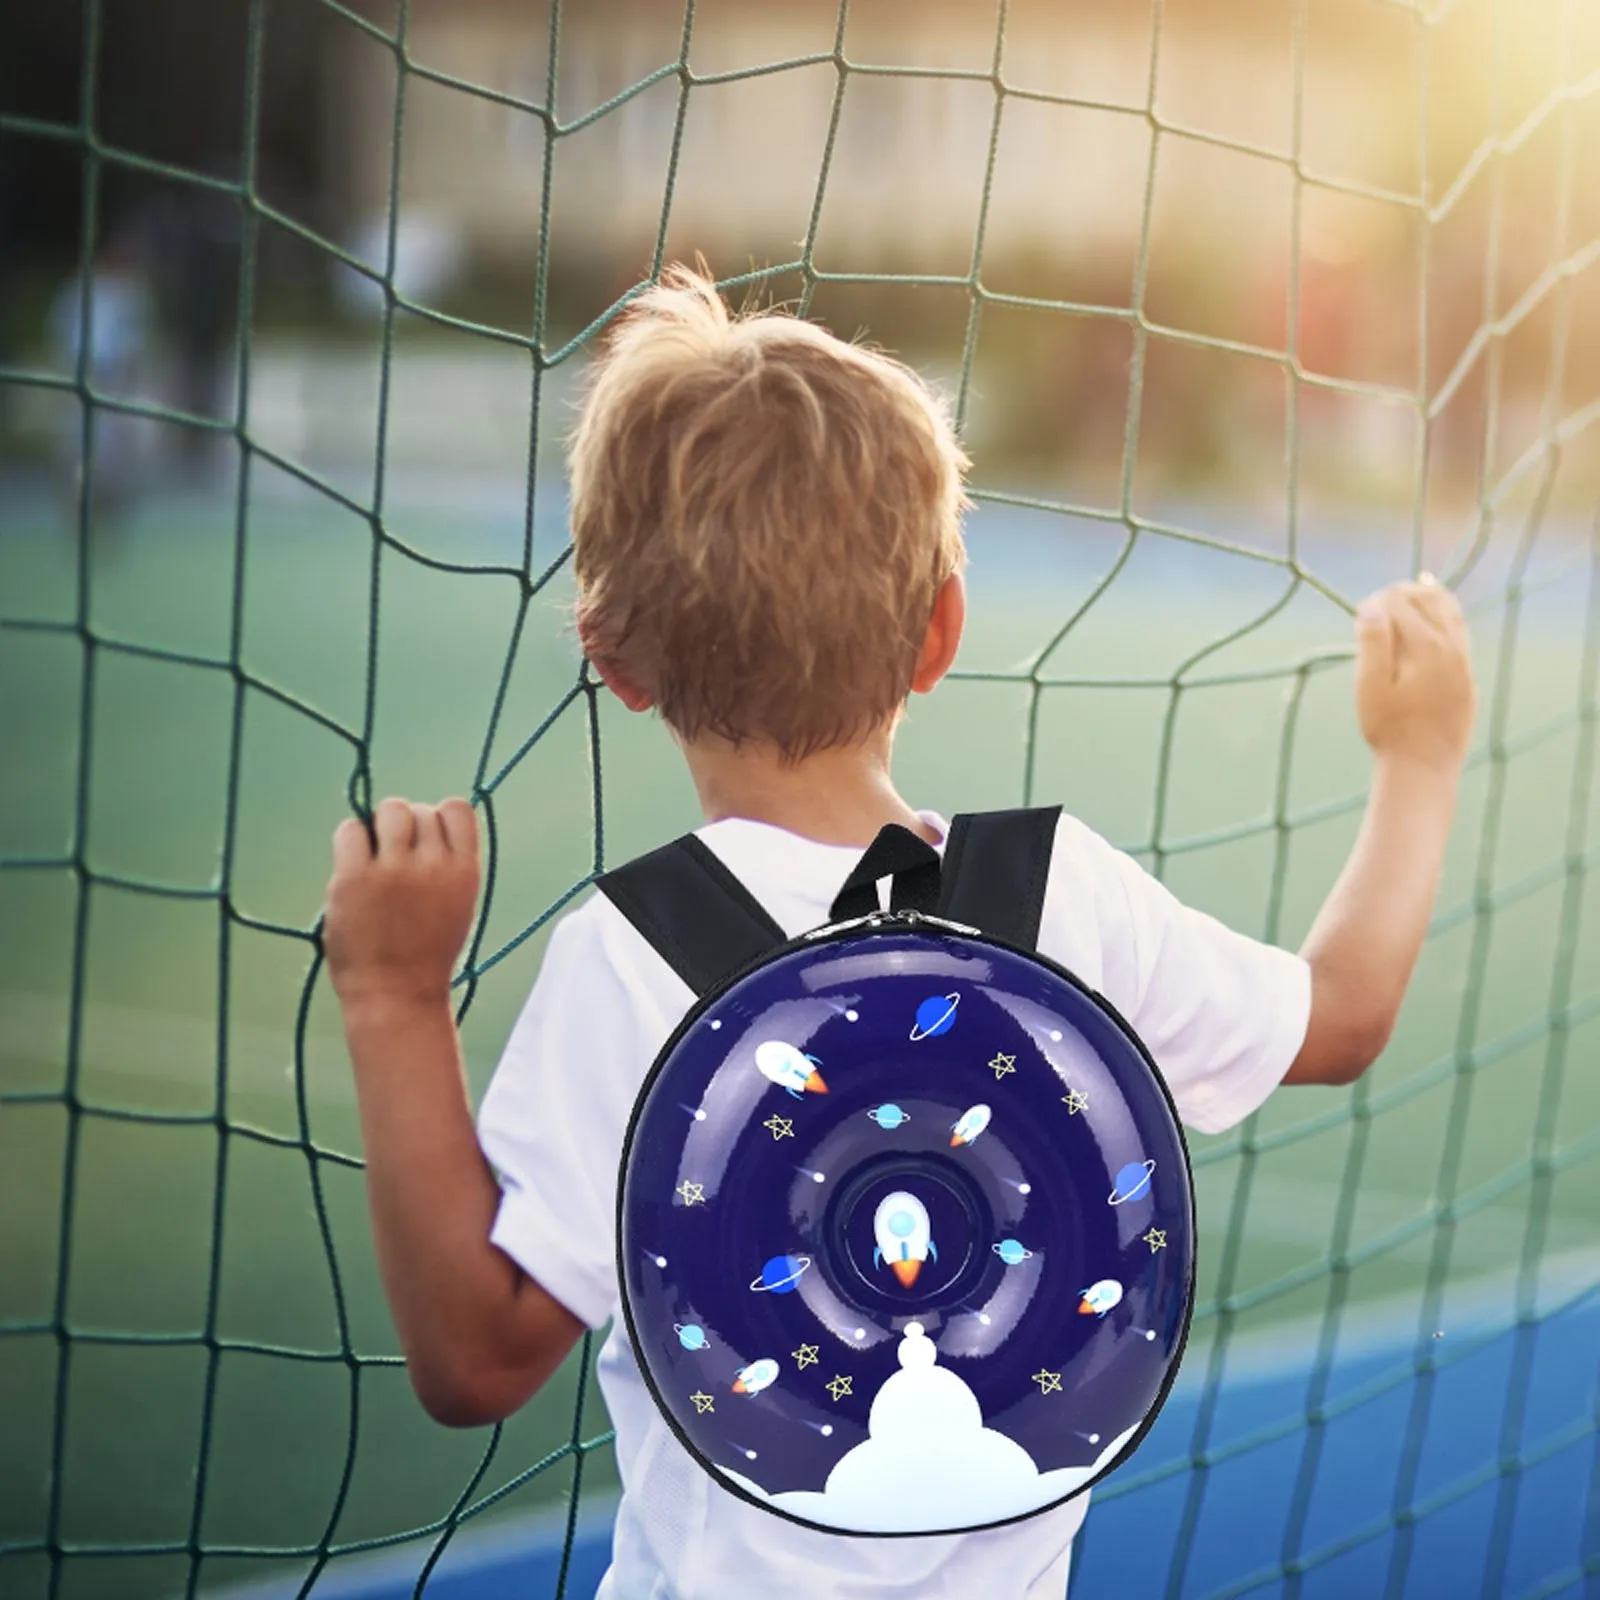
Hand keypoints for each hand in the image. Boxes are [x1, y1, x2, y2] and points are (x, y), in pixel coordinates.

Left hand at [324, 797, 478, 1009]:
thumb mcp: (458, 903)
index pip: (457, 808)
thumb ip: (447, 863)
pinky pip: (351, 829)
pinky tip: (352, 865)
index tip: (426, 842)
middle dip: (406, 827)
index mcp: (465, 871)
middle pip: (419, 810)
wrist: (397, 995)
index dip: (438, 818)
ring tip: (374, 858)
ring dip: (379, 828)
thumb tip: (423, 822)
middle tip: (395, 859)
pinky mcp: (355, 877)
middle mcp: (433, 864)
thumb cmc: (425, 953)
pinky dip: (351, 839)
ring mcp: (394, 869)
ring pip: (388, 811)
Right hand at [1354, 577, 1476, 772]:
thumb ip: (1372, 641)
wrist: (1424, 766)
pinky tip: (1429, 626)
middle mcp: (1452, 647)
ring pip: (1451, 612)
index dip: (1375, 601)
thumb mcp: (1370, 685)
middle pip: (1431, 598)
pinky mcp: (1467, 678)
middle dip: (1402, 593)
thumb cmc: (1389, 728)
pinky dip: (1442, 620)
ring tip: (1406, 599)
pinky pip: (1459, 634)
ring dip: (1427, 601)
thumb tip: (1371, 604)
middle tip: (1378, 603)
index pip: (1400, 602)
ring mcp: (1464, 662)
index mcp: (1426, 645)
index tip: (1358, 616)